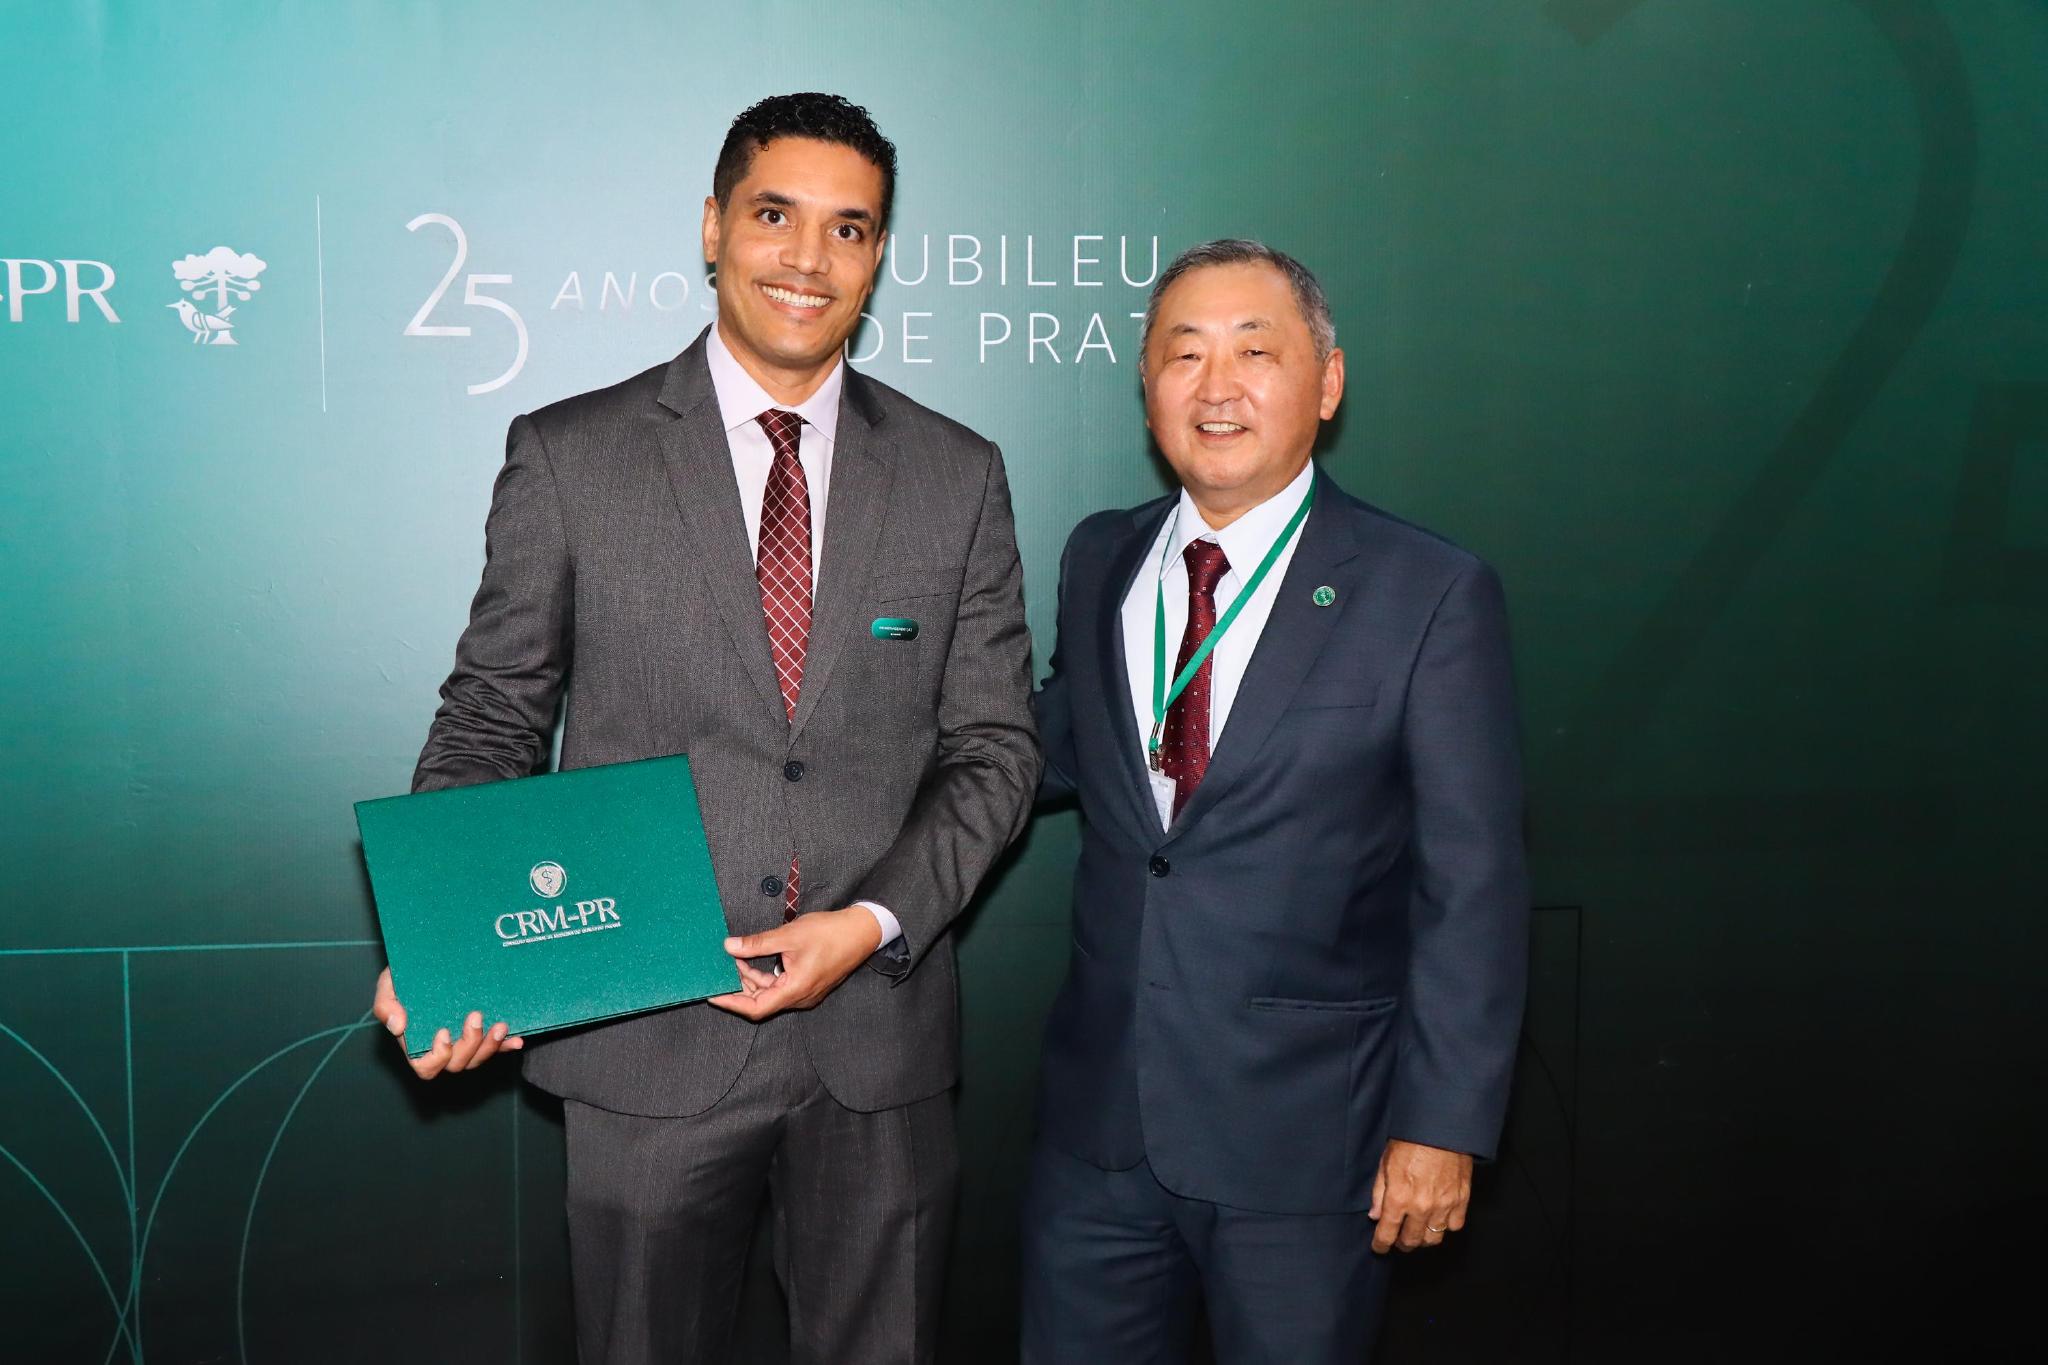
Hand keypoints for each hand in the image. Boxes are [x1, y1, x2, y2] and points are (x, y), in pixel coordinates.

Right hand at [372, 966, 523, 1079]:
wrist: (429, 961)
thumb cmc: (404, 977)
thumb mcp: (388, 985)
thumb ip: (386, 1005)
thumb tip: (398, 1027)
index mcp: (417, 1043)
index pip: (427, 1066)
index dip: (438, 1058)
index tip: (444, 1033)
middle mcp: (442, 1047)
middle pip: (458, 1063)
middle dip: (469, 1045)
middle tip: (476, 1017)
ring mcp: (464, 1040)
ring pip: (478, 1058)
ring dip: (491, 1046)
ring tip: (500, 1025)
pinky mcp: (483, 1032)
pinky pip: (496, 1046)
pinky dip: (506, 1045)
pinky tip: (517, 1040)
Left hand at [706, 907, 882, 1021]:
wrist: (862, 932)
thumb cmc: (831, 933)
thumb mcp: (789, 935)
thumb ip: (757, 943)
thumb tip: (730, 946)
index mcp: (795, 990)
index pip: (755, 1008)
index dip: (731, 1003)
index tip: (713, 994)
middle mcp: (800, 997)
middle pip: (761, 1002)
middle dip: (740, 986)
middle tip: (722, 969)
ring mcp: (806, 993)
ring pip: (771, 993)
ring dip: (753, 979)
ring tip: (738, 958)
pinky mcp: (809, 985)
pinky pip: (782, 986)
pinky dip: (766, 976)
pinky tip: (757, 959)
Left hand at [1369, 1138, 1472, 1252]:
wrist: (1440, 1128)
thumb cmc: (1410, 1141)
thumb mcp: (1385, 1163)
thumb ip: (1379, 1192)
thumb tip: (1375, 1215)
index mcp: (1399, 1198)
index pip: (1387, 1233)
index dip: (1381, 1245)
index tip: (1379, 1247)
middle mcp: (1421, 1207)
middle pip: (1411, 1241)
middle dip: (1401, 1244)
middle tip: (1398, 1239)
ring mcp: (1443, 1206)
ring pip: (1433, 1239)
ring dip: (1422, 1238)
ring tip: (1417, 1232)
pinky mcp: (1461, 1200)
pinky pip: (1454, 1226)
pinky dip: (1446, 1227)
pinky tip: (1438, 1219)